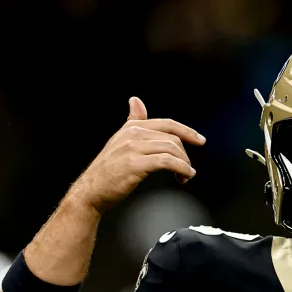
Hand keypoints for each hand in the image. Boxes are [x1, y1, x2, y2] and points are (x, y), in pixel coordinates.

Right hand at [69, 97, 205, 211]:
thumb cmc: (108, 169)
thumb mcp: (120, 140)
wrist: (91, 190)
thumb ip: (132, 121)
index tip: (200, 140)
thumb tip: (136, 101)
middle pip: (172, 138)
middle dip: (185, 154)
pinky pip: (166, 161)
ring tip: (186, 175)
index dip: (187, 131)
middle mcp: (132, 134)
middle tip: (187, 169)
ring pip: (171, 149)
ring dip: (184, 164)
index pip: (167, 124)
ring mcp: (133, 148)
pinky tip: (184, 176)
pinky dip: (180, 168)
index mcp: (132, 127)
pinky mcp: (135, 163)